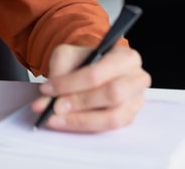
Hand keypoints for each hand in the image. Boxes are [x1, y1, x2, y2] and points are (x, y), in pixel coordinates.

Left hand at [30, 43, 150, 131]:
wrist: (92, 69)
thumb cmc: (83, 62)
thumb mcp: (67, 56)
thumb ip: (58, 73)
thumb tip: (47, 99)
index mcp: (125, 57)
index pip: (97, 73)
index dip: (70, 84)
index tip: (47, 90)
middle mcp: (137, 79)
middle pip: (112, 95)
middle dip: (80, 102)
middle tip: (55, 107)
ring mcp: (136, 101)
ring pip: (113, 117)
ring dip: (81, 120)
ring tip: (57, 118)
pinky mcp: (129, 118)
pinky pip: (110, 128)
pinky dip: (86, 126)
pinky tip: (67, 123)